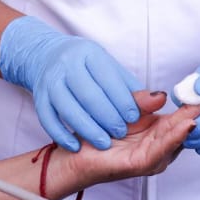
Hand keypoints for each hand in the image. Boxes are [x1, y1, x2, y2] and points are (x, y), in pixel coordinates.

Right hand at [0, 16, 139, 151]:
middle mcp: (67, 64)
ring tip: (104, 143)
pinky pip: (48, 119)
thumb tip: (159, 100)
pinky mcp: (39, 97)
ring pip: (68, 109)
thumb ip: (133, 90)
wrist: (48, 57)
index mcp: (89, 54)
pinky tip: (75, 145)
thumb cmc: (87, 68)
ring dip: (88, 130)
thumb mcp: (111, 71)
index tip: (134, 119)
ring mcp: (50, 81)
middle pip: (89, 95)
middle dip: (108, 117)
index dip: (122, 101)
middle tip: (121, 133)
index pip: (108, 79)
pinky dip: (62, 135)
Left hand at [62, 91, 199, 187]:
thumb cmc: (99, 131)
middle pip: (186, 129)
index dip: (199, 102)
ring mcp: (151, 158)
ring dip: (193, 123)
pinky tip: (186, 125)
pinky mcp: (138, 165)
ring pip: (177, 139)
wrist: (73, 153)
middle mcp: (159, 147)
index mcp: (159, 132)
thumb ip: (143, 101)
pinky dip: (174, 138)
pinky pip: (159, 151)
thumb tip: (163, 94)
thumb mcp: (125, 107)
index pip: (185, 116)